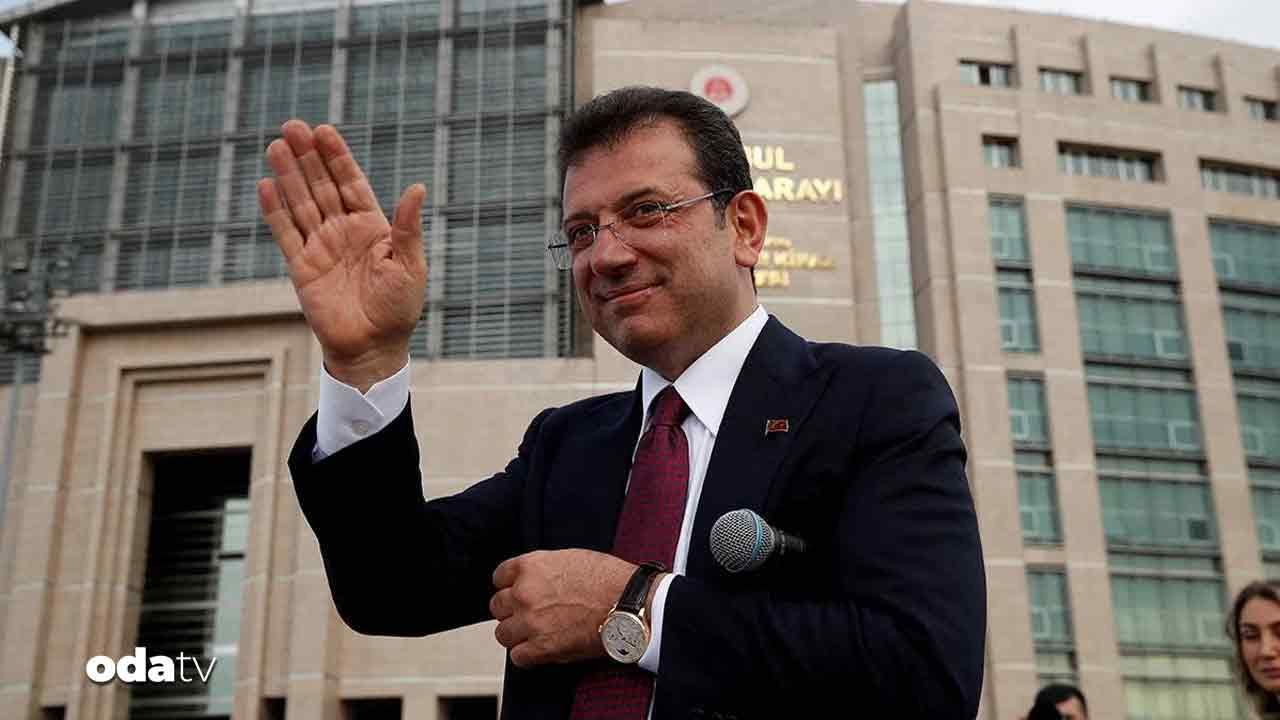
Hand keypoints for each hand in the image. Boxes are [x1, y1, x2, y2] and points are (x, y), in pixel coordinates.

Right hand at [258, 120, 426, 391]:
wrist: (374, 347)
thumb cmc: (398, 308)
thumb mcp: (410, 264)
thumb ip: (407, 226)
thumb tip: (417, 187)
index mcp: (372, 227)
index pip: (351, 183)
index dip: (337, 157)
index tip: (324, 130)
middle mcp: (343, 231)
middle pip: (322, 186)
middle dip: (308, 157)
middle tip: (292, 126)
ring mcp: (320, 247)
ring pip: (301, 203)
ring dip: (288, 175)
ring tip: (276, 144)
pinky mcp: (302, 267)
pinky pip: (285, 234)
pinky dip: (274, 211)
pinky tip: (266, 185)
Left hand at [489, 549, 636, 667]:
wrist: (629, 604)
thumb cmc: (610, 580)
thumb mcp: (571, 559)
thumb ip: (545, 570)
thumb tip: (536, 580)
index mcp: (532, 566)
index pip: (499, 576)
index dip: (510, 585)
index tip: (518, 592)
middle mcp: (525, 593)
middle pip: (497, 606)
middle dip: (512, 610)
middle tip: (530, 614)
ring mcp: (531, 622)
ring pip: (503, 633)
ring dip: (517, 634)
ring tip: (536, 634)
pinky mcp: (542, 648)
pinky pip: (517, 657)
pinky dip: (528, 655)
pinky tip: (542, 649)